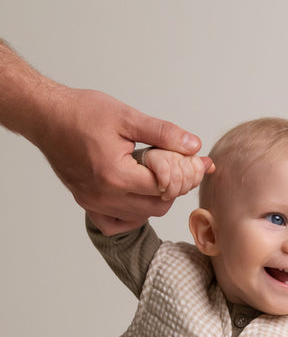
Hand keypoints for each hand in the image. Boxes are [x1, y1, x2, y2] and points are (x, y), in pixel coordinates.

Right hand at [41, 88, 213, 232]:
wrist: (45, 116)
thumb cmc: (80, 112)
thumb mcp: (127, 117)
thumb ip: (164, 133)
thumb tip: (194, 145)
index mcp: (116, 175)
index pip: (165, 187)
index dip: (184, 175)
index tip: (192, 161)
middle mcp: (104, 196)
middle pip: (157, 207)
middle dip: (174, 189)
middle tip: (177, 169)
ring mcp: (93, 203)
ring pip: (140, 217)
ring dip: (155, 201)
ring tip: (156, 176)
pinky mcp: (86, 203)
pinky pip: (116, 224)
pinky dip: (132, 215)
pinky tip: (137, 195)